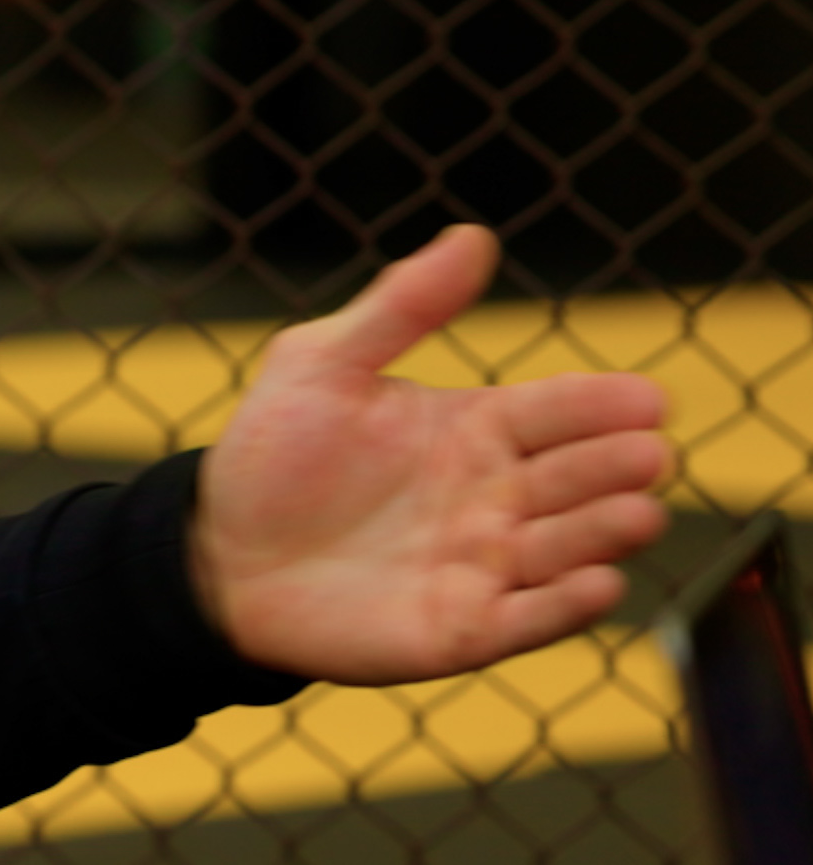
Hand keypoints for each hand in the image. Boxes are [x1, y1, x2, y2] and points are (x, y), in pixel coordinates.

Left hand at [192, 224, 672, 683]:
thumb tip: (472, 236)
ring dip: (605, 531)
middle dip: (618, 466)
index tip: (649, 399)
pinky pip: (528, 620)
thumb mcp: (321, 366)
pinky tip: (595, 586)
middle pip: (577, 477)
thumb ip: (400, 307)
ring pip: (568, 547)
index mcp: (478, 429)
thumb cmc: (272, 459)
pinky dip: (566, 607)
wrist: (216, 556)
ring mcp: (487, 564)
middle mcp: (497, 497)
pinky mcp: (464, 628)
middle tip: (646, 455)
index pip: (559, 410)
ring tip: (635, 512)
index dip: (605, 404)